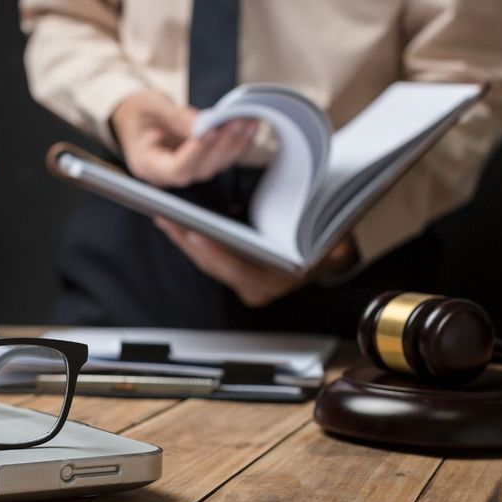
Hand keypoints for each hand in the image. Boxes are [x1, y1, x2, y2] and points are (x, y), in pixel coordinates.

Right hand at [111, 90, 256, 187]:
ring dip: (234, 144)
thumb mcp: (149, 106)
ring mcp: (185, 170)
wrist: (135, 115)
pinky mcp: (199, 162)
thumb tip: (201, 124)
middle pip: (201, 169)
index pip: (176, 169)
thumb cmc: (137, 112)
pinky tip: (248, 127)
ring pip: (215, 165)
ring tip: (247, 121)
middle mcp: (168, 174)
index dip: (197, 153)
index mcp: (148, 164)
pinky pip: (220, 157)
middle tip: (237, 122)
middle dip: (222, 145)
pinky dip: (236, 142)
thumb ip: (175, 117)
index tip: (210, 132)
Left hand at [155, 218, 358, 306]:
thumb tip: (337, 244)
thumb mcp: (335, 243)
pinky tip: (174, 219)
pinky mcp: (232, 269)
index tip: (196, 234)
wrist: (326, 256)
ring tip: (164, 214)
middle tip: (167, 217)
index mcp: (278, 283)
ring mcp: (242, 280)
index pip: (240, 271)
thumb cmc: (327, 245)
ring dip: (183, 238)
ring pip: (206, 261)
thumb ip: (335, 245)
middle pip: (214, 265)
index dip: (217, 254)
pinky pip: (207, 256)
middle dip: (188, 241)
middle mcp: (256, 287)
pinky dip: (191, 237)